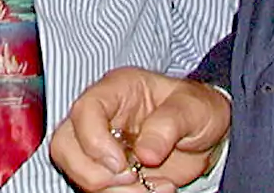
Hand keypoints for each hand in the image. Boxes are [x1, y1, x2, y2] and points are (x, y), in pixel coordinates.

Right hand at [51, 66, 231, 191]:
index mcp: (117, 90)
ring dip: (112, 191)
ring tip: (152, 187)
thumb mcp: (193, 108)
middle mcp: (101, 117)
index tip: (121, 163)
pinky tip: (155, 189)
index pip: (84, 110)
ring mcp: (101, 145)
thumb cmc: (198, 109)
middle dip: (92, 172)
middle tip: (132, 178)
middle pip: (64, 145)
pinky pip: (99, 189)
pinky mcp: (109, 171)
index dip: (94, 140)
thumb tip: (145, 154)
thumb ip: (169, 124)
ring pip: (77, 172)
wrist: (208, 135)